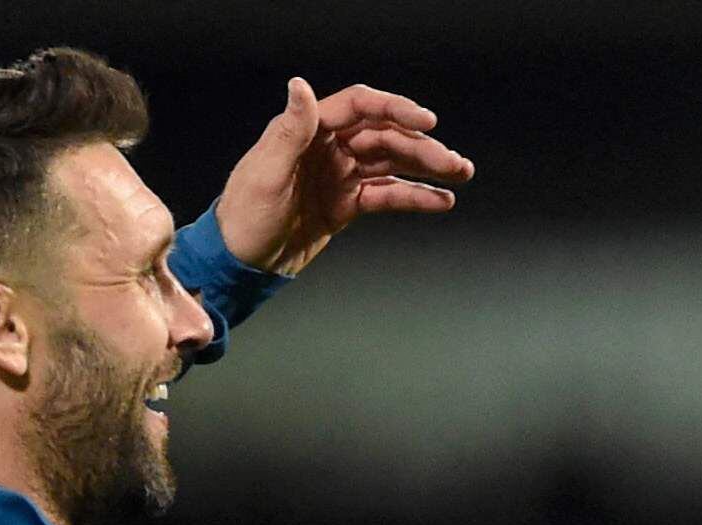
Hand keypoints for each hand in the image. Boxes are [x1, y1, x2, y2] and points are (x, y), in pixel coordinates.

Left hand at [215, 78, 469, 276]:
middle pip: (384, 136)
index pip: (360, 107)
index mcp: (309, 131)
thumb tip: (301, 86)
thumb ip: (289, 130)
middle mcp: (328, 147)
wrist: (242, 261)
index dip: (396, 109)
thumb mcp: (265, 172)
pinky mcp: (347, 205)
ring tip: (459, 175)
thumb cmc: (245, 215)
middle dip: (422, 148)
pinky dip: (414, 197)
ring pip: (392, 164)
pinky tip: (440, 201)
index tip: (427, 122)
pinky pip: (386, 195)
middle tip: (454, 163)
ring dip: (426, 168)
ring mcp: (340, 175)